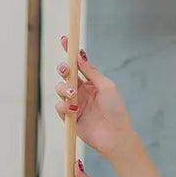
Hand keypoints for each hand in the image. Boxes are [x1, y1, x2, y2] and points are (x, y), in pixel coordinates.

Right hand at [55, 36, 136, 161]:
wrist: (116, 136)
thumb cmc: (116, 111)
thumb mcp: (107, 87)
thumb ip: (91, 72)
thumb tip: (80, 55)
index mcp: (92, 83)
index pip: (78, 65)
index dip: (70, 53)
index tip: (65, 40)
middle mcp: (82, 92)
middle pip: (65, 75)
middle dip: (63, 70)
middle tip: (66, 70)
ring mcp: (75, 104)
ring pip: (59, 89)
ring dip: (64, 89)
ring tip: (73, 95)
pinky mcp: (70, 117)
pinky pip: (59, 106)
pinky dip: (64, 105)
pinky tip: (73, 109)